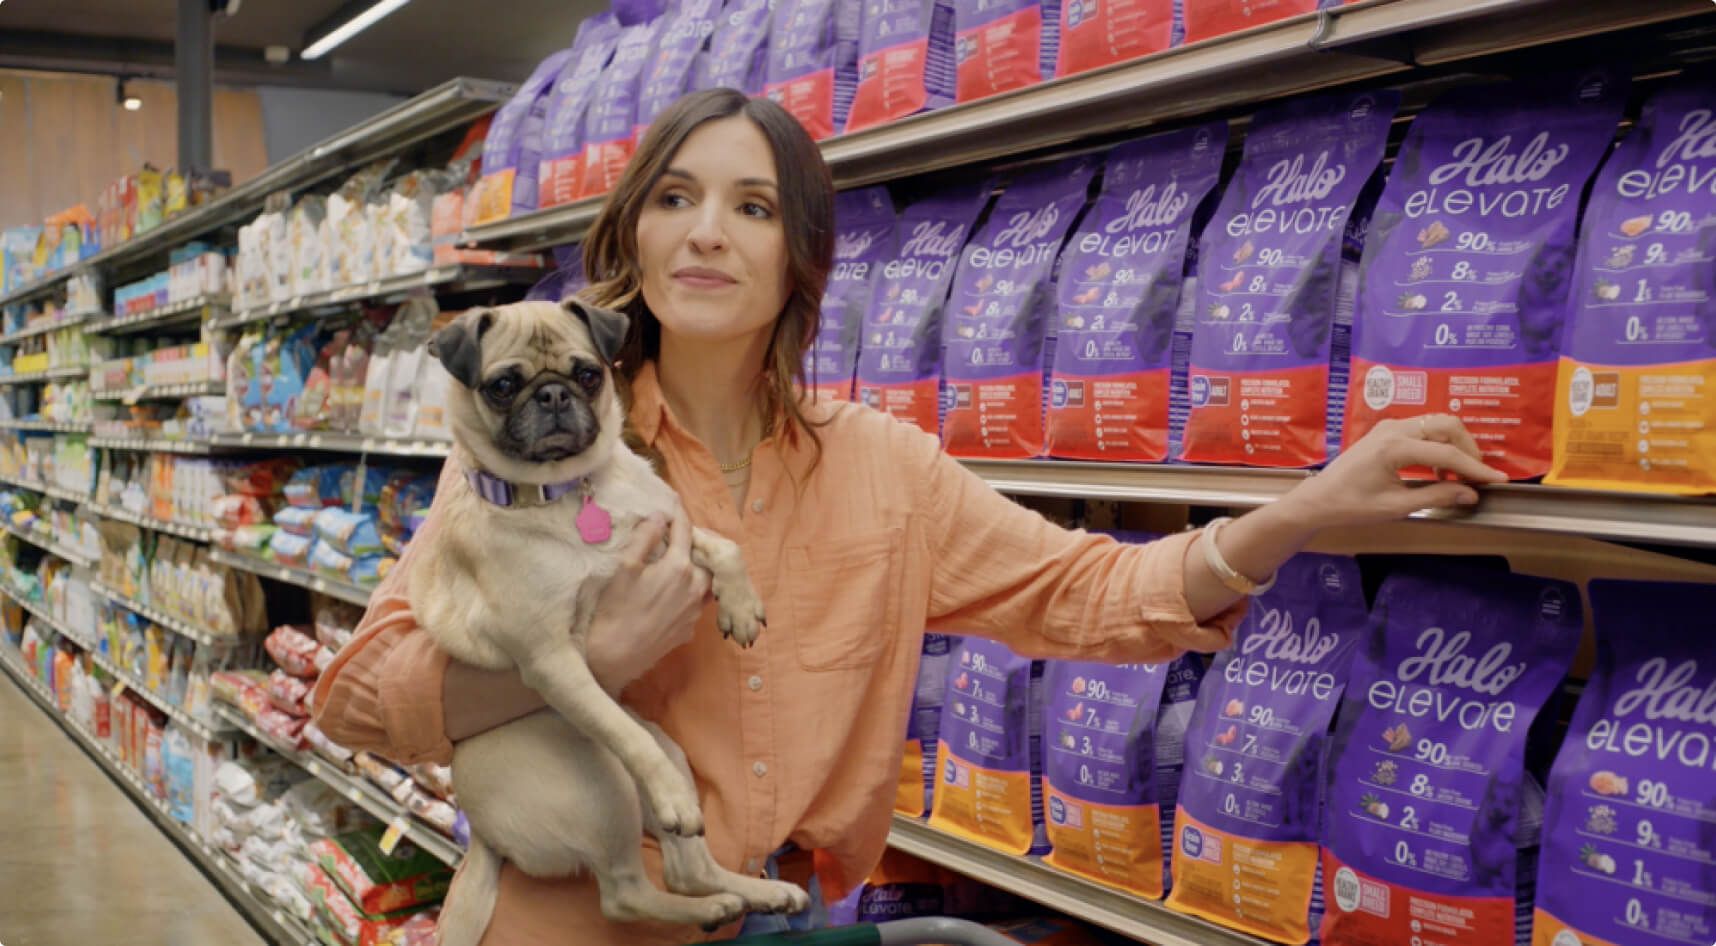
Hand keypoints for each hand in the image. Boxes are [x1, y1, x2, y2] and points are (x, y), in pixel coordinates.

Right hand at [584, 504, 711, 691]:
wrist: (617, 655)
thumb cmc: (617, 609)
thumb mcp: (625, 568)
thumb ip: (645, 538)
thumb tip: (659, 517)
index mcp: (679, 567)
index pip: (685, 532)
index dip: (678, 515)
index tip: (674, 504)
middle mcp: (695, 587)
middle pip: (704, 556)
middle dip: (694, 543)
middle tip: (678, 536)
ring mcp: (695, 610)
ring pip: (705, 581)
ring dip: (696, 568)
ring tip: (679, 563)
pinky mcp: (690, 628)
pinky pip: (697, 603)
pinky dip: (690, 592)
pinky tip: (673, 593)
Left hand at [1275, 414, 1506, 532]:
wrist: (1319, 499)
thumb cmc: (1351, 505)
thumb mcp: (1396, 506)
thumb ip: (1436, 496)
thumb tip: (1471, 494)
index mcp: (1394, 446)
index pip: (1447, 454)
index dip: (1475, 468)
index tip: (1498, 480)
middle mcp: (1394, 429)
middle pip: (1447, 426)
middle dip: (1469, 449)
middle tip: (1478, 477)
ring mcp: (1390, 427)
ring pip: (1437, 425)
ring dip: (1455, 447)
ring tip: (1460, 478)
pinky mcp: (1388, 432)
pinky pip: (1424, 431)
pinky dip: (1440, 446)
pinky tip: (1440, 474)